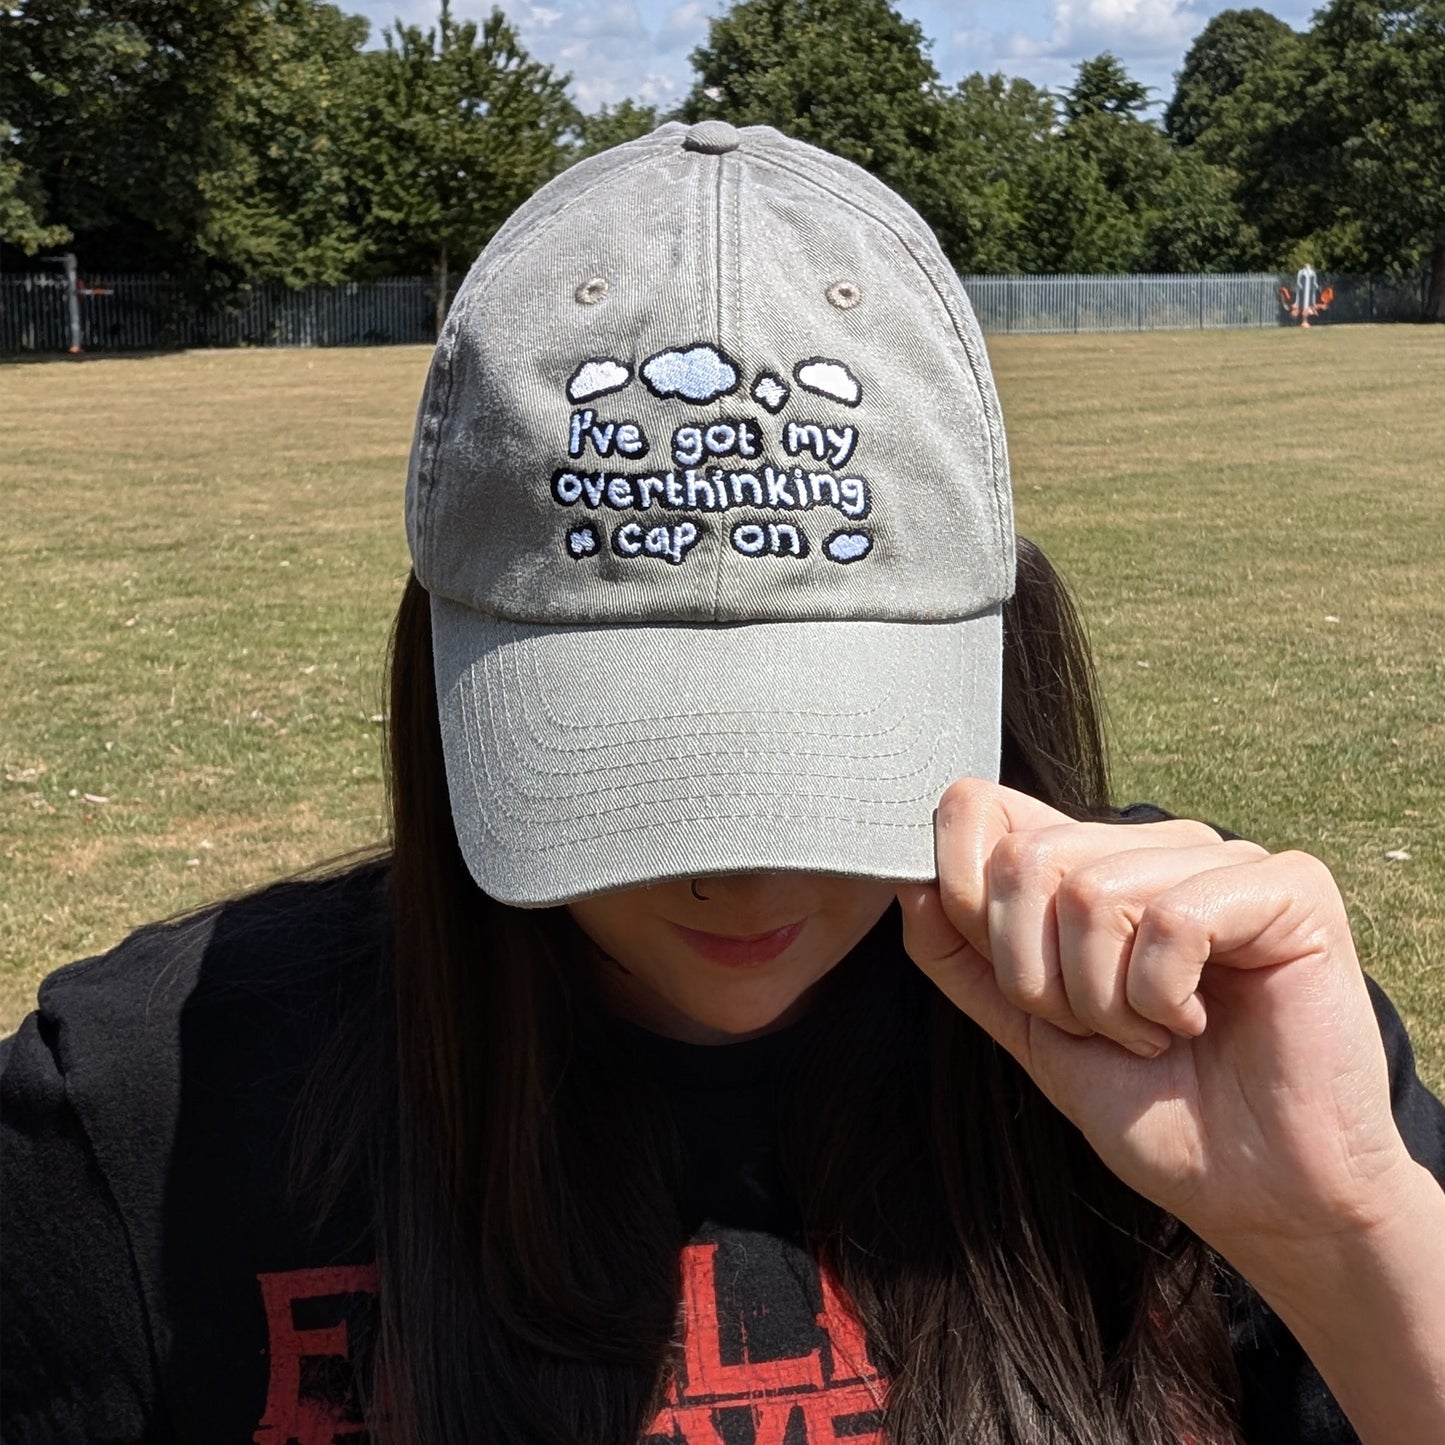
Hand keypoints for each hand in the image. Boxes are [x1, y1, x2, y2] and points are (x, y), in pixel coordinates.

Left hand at [896, 779, 1421, 1273]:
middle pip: (1025, 860)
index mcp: (1087, 866)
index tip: (997, 967)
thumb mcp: (1031, 1032)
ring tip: (1153, 1032)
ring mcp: (1220, 859)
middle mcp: (1149, 846)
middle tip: (1099, 1029)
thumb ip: (965, 959)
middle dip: (1036, 977)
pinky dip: (1162, 996)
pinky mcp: (1288, 889)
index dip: (957, 882)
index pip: (980, 808)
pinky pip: (1172, 919)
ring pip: (1092, 893)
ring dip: (1103, 999)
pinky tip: (1198, 1021)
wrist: (1257, 1193)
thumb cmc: (1155, 1110)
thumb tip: (909, 884)